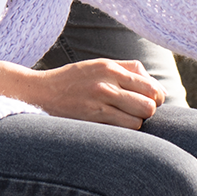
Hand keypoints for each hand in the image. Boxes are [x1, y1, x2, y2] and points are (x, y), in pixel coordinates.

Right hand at [20, 58, 164, 128]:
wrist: (39, 93)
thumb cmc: (73, 80)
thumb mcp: (99, 65)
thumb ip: (128, 70)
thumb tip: (157, 87)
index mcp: (110, 67)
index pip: (150, 85)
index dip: (157, 97)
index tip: (152, 102)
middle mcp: (107, 83)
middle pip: (149, 103)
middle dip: (150, 111)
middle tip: (140, 112)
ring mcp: (99, 102)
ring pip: (138, 119)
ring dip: (136, 122)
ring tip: (125, 119)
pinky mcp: (91, 118)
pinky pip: (123, 128)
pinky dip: (124, 130)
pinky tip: (115, 126)